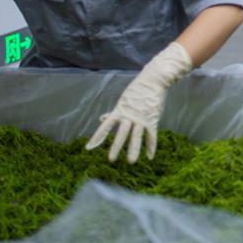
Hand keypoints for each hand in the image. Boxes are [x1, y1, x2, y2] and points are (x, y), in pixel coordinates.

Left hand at [85, 42, 192, 162]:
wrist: (153, 81)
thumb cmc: (137, 90)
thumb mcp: (122, 102)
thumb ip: (113, 113)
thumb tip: (101, 119)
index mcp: (120, 111)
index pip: (106, 126)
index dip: (98, 137)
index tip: (89, 148)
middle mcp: (129, 116)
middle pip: (121, 134)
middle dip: (116, 147)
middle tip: (111, 159)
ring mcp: (141, 118)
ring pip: (136, 136)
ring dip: (133, 149)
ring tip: (130, 162)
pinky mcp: (152, 119)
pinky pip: (151, 135)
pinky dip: (151, 146)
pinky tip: (149, 157)